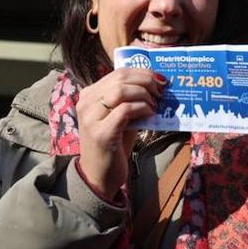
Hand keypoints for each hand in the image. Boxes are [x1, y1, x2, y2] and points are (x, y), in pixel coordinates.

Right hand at [75, 68, 165, 197]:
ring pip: (121, 90)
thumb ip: (130, 100)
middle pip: (120, 78)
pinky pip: (125, 110)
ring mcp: (91, 117)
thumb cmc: (113, 145)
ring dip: (144, 94)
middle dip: (146, 81)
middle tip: (161, 91)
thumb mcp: (119, 117)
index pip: (118, 73)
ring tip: (155, 104)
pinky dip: (142, 108)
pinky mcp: (101, 133)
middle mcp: (86, 103)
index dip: (142, 72)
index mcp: (89, 95)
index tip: (160, 79)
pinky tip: (150, 114)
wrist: (99, 176)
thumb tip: (155, 85)